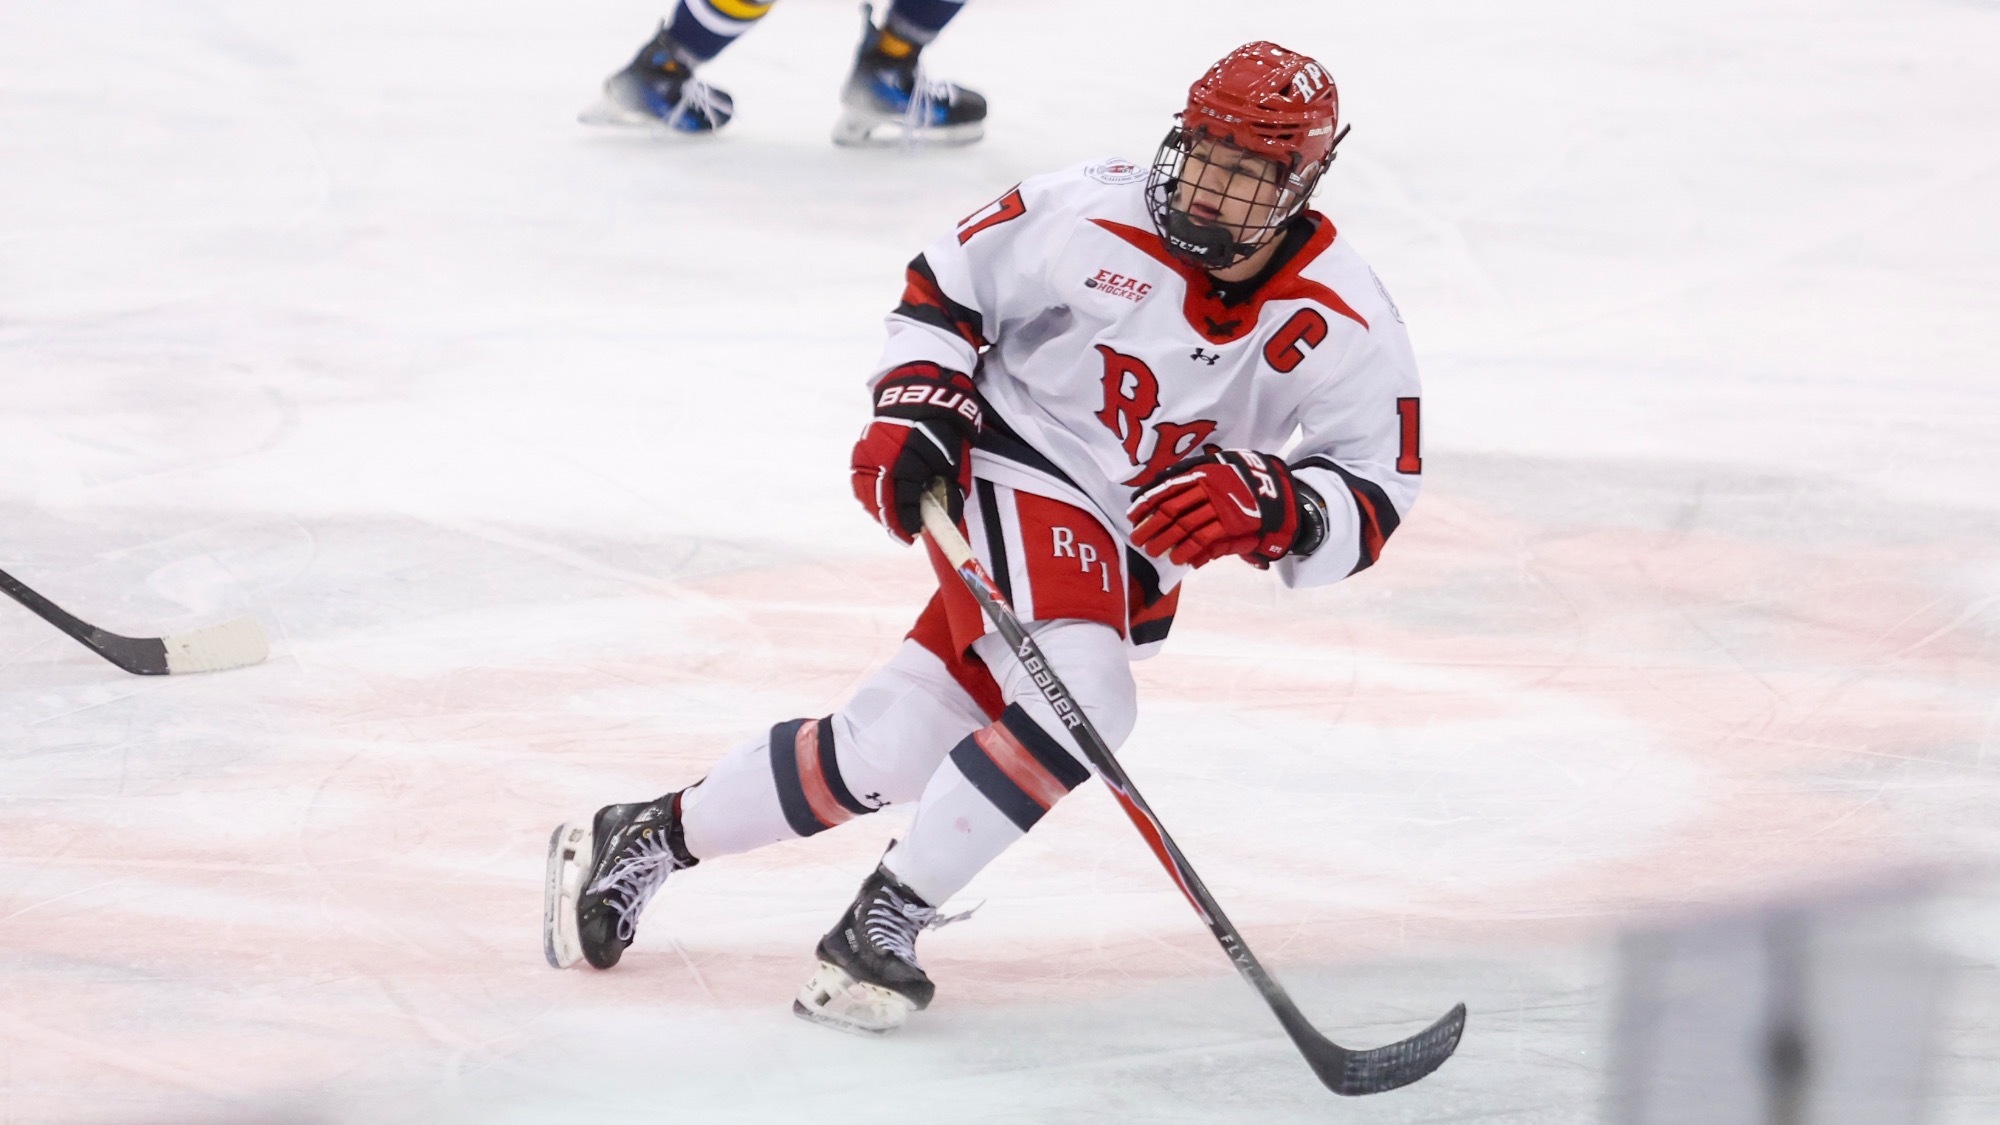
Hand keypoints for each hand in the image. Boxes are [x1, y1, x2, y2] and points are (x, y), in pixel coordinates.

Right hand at [850, 363, 981, 541]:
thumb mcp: (956, 458)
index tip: (913, 534)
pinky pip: (860, 478)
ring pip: (866, 490)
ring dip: (878, 509)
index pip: (905, 497)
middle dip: (891, 521)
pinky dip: (868, 494)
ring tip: (891, 522)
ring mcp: (868, 449)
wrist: (921, 392)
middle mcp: (883, 453)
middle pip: (880, 497)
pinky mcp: (861, 447)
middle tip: (903, 535)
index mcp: (909, 455)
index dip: (908, 520)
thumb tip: (945, 517)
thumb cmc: (944, 427)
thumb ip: (950, 488)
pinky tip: (879, 504)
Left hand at [1126, 448, 1315, 567]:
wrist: (1283, 495)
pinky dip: (1189, 551)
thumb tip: (1161, 479)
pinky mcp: (1235, 525)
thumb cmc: (1248, 481)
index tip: (1133, 515)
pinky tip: (1179, 559)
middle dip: (1151, 525)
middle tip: (1137, 539)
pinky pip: (1205, 540)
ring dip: (1166, 541)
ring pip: (1185, 527)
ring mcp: (1222, 507)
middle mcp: (1211, 488)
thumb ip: (1194, 470)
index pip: (1167, 488)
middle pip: (1172, 509)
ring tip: (1153, 552)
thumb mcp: (1223, 465)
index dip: (1147, 503)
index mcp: (1205, 472)